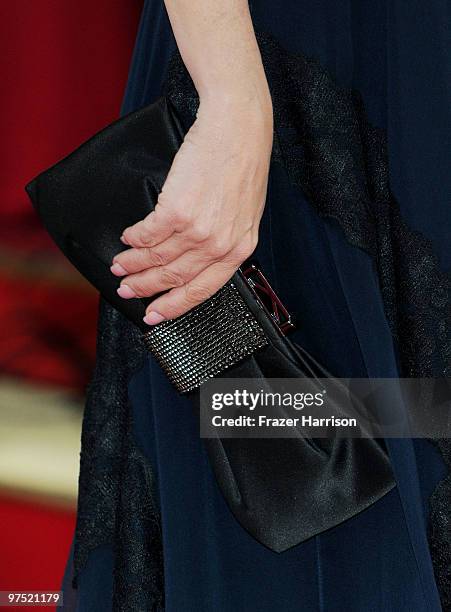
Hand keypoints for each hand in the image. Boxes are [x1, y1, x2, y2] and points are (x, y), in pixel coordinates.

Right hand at [110, 94, 272, 324]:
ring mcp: (198, 230)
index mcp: (239, 250)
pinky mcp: (177, 210)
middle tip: (127, 290)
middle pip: (174, 278)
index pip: (202, 290)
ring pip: (156, 259)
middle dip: (145, 287)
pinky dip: (133, 238)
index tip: (156, 314)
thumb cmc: (243, 165)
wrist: (237, 129)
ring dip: (133, 264)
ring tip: (119, 266)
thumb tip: (194, 257)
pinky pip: (146, 234)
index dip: (174, 306)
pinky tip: (127, 237)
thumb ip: (224, 239)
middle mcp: (219, 245)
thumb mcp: (245, 213)